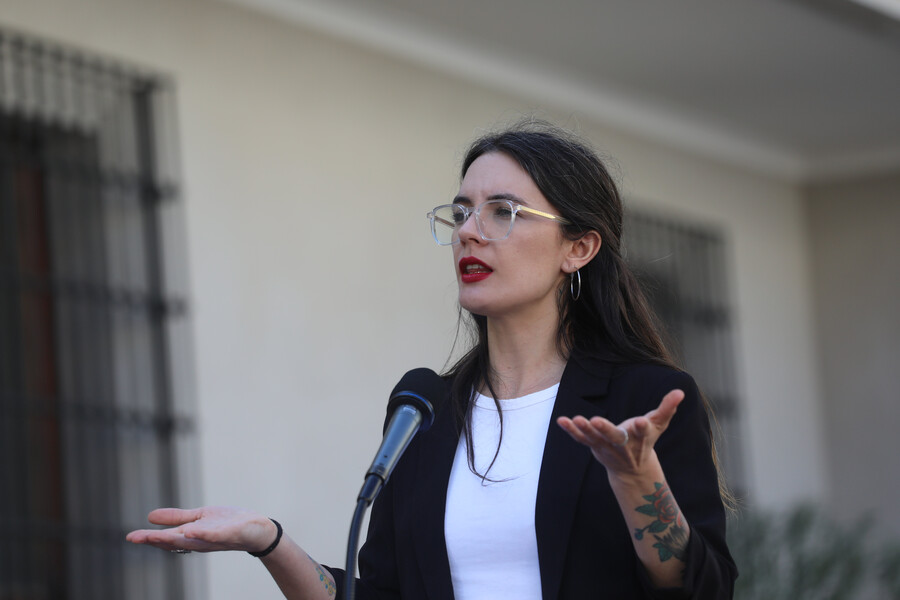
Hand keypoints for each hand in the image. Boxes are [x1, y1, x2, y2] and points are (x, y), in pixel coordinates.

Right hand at [126, 506, 277, 553]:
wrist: (257, 529)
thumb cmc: (228, 523)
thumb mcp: (199, 517)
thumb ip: (177, 518)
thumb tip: (149, 517)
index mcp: (192, 536)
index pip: (168, 539)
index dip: (149, 539)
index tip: (131, 537)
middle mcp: (200, 541)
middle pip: (175, 542)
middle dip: (155, 540)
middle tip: (135, 538)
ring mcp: (214, 538)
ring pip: (191, 540)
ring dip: (173, 538)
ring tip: (154, 535)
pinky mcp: (229, 533)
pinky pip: (214, 535)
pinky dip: (202, 533)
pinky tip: (190, 530)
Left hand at [557, 388, 683, 480]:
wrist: (632, 469)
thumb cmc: (646, 440)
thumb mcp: (659, 424)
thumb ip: (668, 407)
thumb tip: (680, 392)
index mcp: (640, 437)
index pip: (643, 432)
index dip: (641, 427)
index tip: (640, 422)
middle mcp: (623, 444)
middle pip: (615, 437)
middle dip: (606, 430)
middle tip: (596, 421)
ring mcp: (606, 447)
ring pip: (594, 439)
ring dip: (584, 430)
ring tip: (577, 419)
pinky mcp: (594, 446)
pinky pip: (581, 439)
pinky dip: (571, 431)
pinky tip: (561, 420)